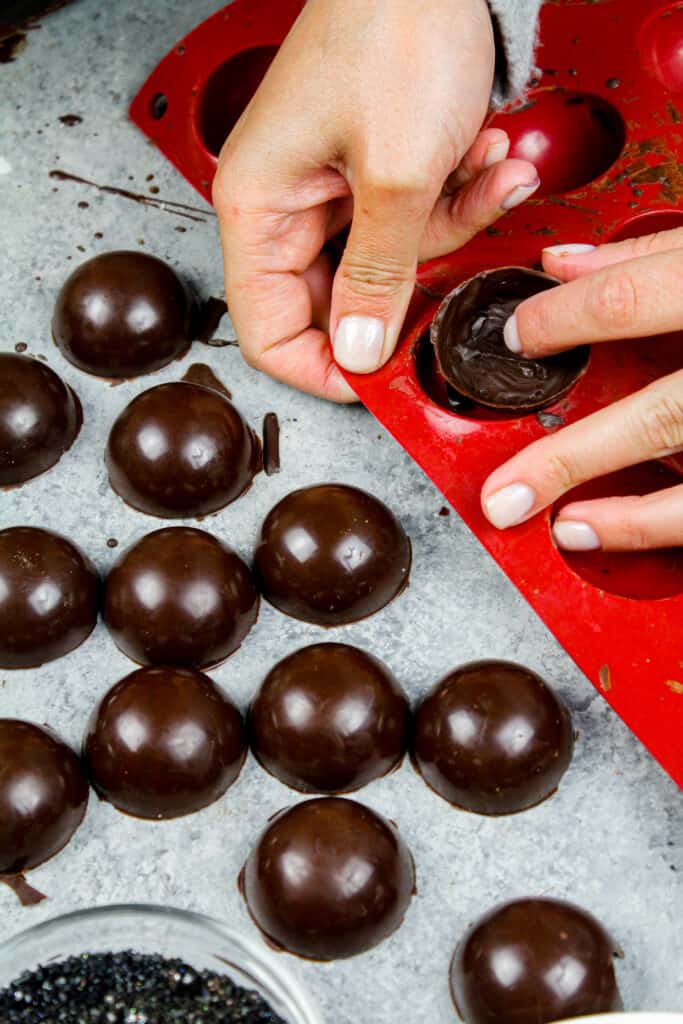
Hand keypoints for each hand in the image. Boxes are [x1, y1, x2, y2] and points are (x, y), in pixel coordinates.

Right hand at [213, 0, 539, 401]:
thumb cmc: (393, 29)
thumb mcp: (396, 173)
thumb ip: (378, 274)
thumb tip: (359, 351)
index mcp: (258, 207)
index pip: (267, 331)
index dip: (322, 367)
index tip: (378, 379)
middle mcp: (284, 204)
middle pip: (336, 301)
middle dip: (409, 285)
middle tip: (453, 274)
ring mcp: (329, 188)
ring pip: (388, 263)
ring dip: (449, 226)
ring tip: (484, 172)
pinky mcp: (369, 170)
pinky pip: (412, 220)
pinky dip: (456, 197)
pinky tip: (486, 157)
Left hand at [481, 228, 682, 550]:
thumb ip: (649, 254)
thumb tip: (563, 263)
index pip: (631, 298)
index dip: (560, 321)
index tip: (514, 340)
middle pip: (661, 416)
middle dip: (573, 456)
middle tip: (504, 490)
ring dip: (626, 516)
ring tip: (560, 527)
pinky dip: (656, 523)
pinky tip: (605, 529)